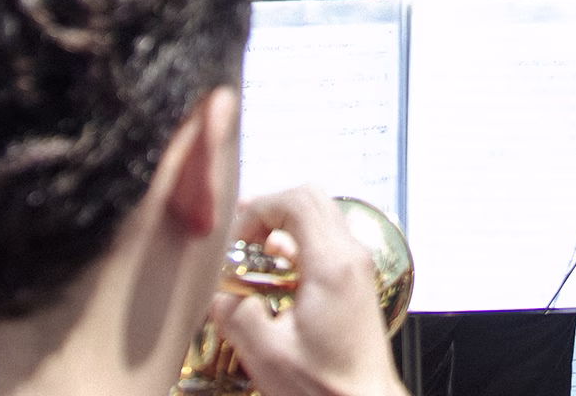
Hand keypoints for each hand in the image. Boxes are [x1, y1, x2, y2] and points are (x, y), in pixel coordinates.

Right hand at [216, 189, 407, 395]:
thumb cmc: (327, 389)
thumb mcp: (267, 354)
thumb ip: (235, 315)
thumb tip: (218, 294)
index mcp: (332, 265)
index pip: (296, 200)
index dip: (258, 210)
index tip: (235, 241)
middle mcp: (351, 257)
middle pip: (310, 199)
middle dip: (268, 211)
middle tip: (239, 238)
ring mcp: (357, 268)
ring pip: (318, 218)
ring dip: (282, 228)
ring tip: (250, 255)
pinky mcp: (355, 283)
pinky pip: (325, 243)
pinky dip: (296, 246)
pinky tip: (273, 275)